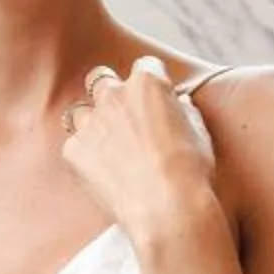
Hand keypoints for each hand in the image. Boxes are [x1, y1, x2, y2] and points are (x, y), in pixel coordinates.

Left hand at [60, 56, 221, 243]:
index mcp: (148, 83)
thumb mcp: (199, 132)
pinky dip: (85, 157)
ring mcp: (90, 122)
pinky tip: (103, 175)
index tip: (155, 100)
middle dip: (111, 94)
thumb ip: (183, 111)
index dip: (151, 83)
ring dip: (92, 124)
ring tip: (110, 150)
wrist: (168, 207)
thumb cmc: (190, 170)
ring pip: (81, 112)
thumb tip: (179, 106)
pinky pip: (75, 146)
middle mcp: (114, 95)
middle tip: (123, 118)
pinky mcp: (74, 150)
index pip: (145, 66)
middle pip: (102, 80)